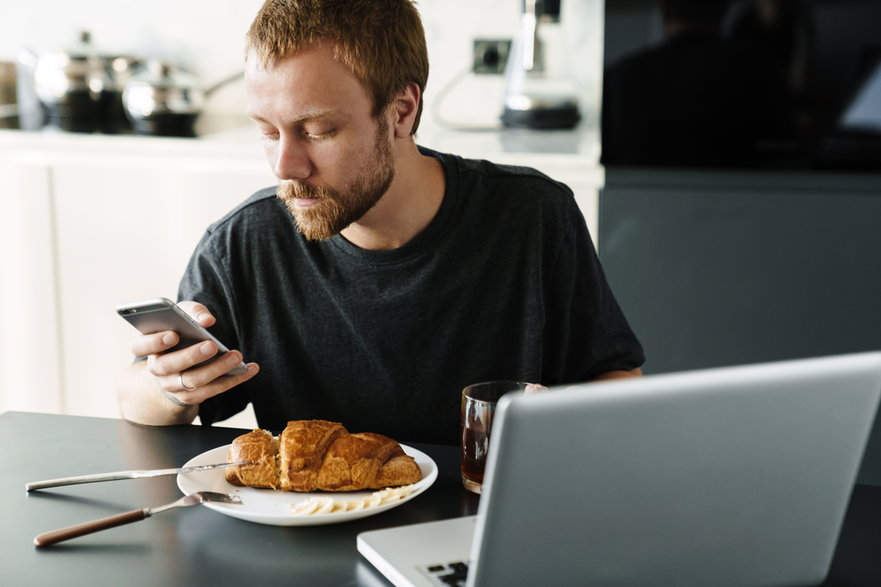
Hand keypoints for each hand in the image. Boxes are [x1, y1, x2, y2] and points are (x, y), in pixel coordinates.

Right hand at [129, 301, 258, 405]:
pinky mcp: (191, 396)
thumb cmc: (182, 330)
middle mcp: (157, 368)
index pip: (141, 346)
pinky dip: (233, 380)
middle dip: (192, 356)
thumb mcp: (184, 315)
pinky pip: (212, 390)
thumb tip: (207, 321)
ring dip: (217, 369)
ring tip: (236, 356)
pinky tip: (250, 368)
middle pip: (169, 366)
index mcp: (148, 346)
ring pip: (193, 382)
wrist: (181, 360)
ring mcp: (172, 385)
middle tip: (212, 345)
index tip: (174, 334)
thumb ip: (193, 312)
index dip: (155, 342)